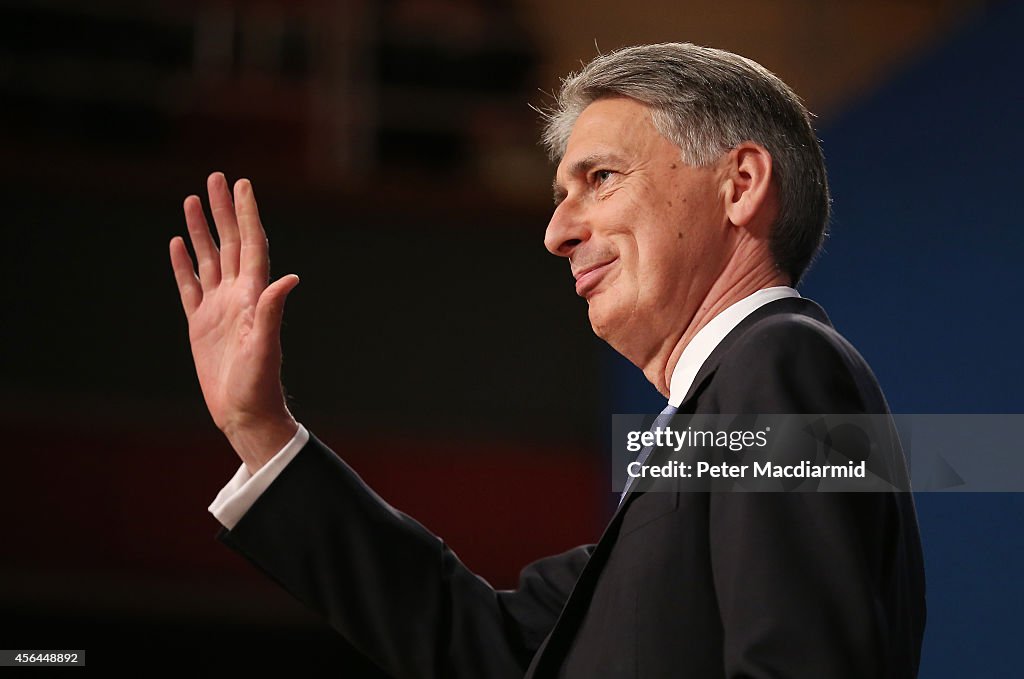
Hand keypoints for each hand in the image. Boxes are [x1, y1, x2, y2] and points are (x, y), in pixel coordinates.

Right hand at [170, 172, 299, 472]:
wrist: (245, 414)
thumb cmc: (260, 385)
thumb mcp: (265, 347)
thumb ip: (272, 311)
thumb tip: (290, 278)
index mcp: (254, 296)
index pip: (251, 245)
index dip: (246, 215)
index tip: (242, 185)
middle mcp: (238, 296)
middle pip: (229, 243)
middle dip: (223, 211)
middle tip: (215, 177)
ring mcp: (218, 309)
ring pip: (208, 259)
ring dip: (202, 230)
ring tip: (192, 200)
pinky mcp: (201, 324)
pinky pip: (190, 286)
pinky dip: (183, 264)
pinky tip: (177, 243)